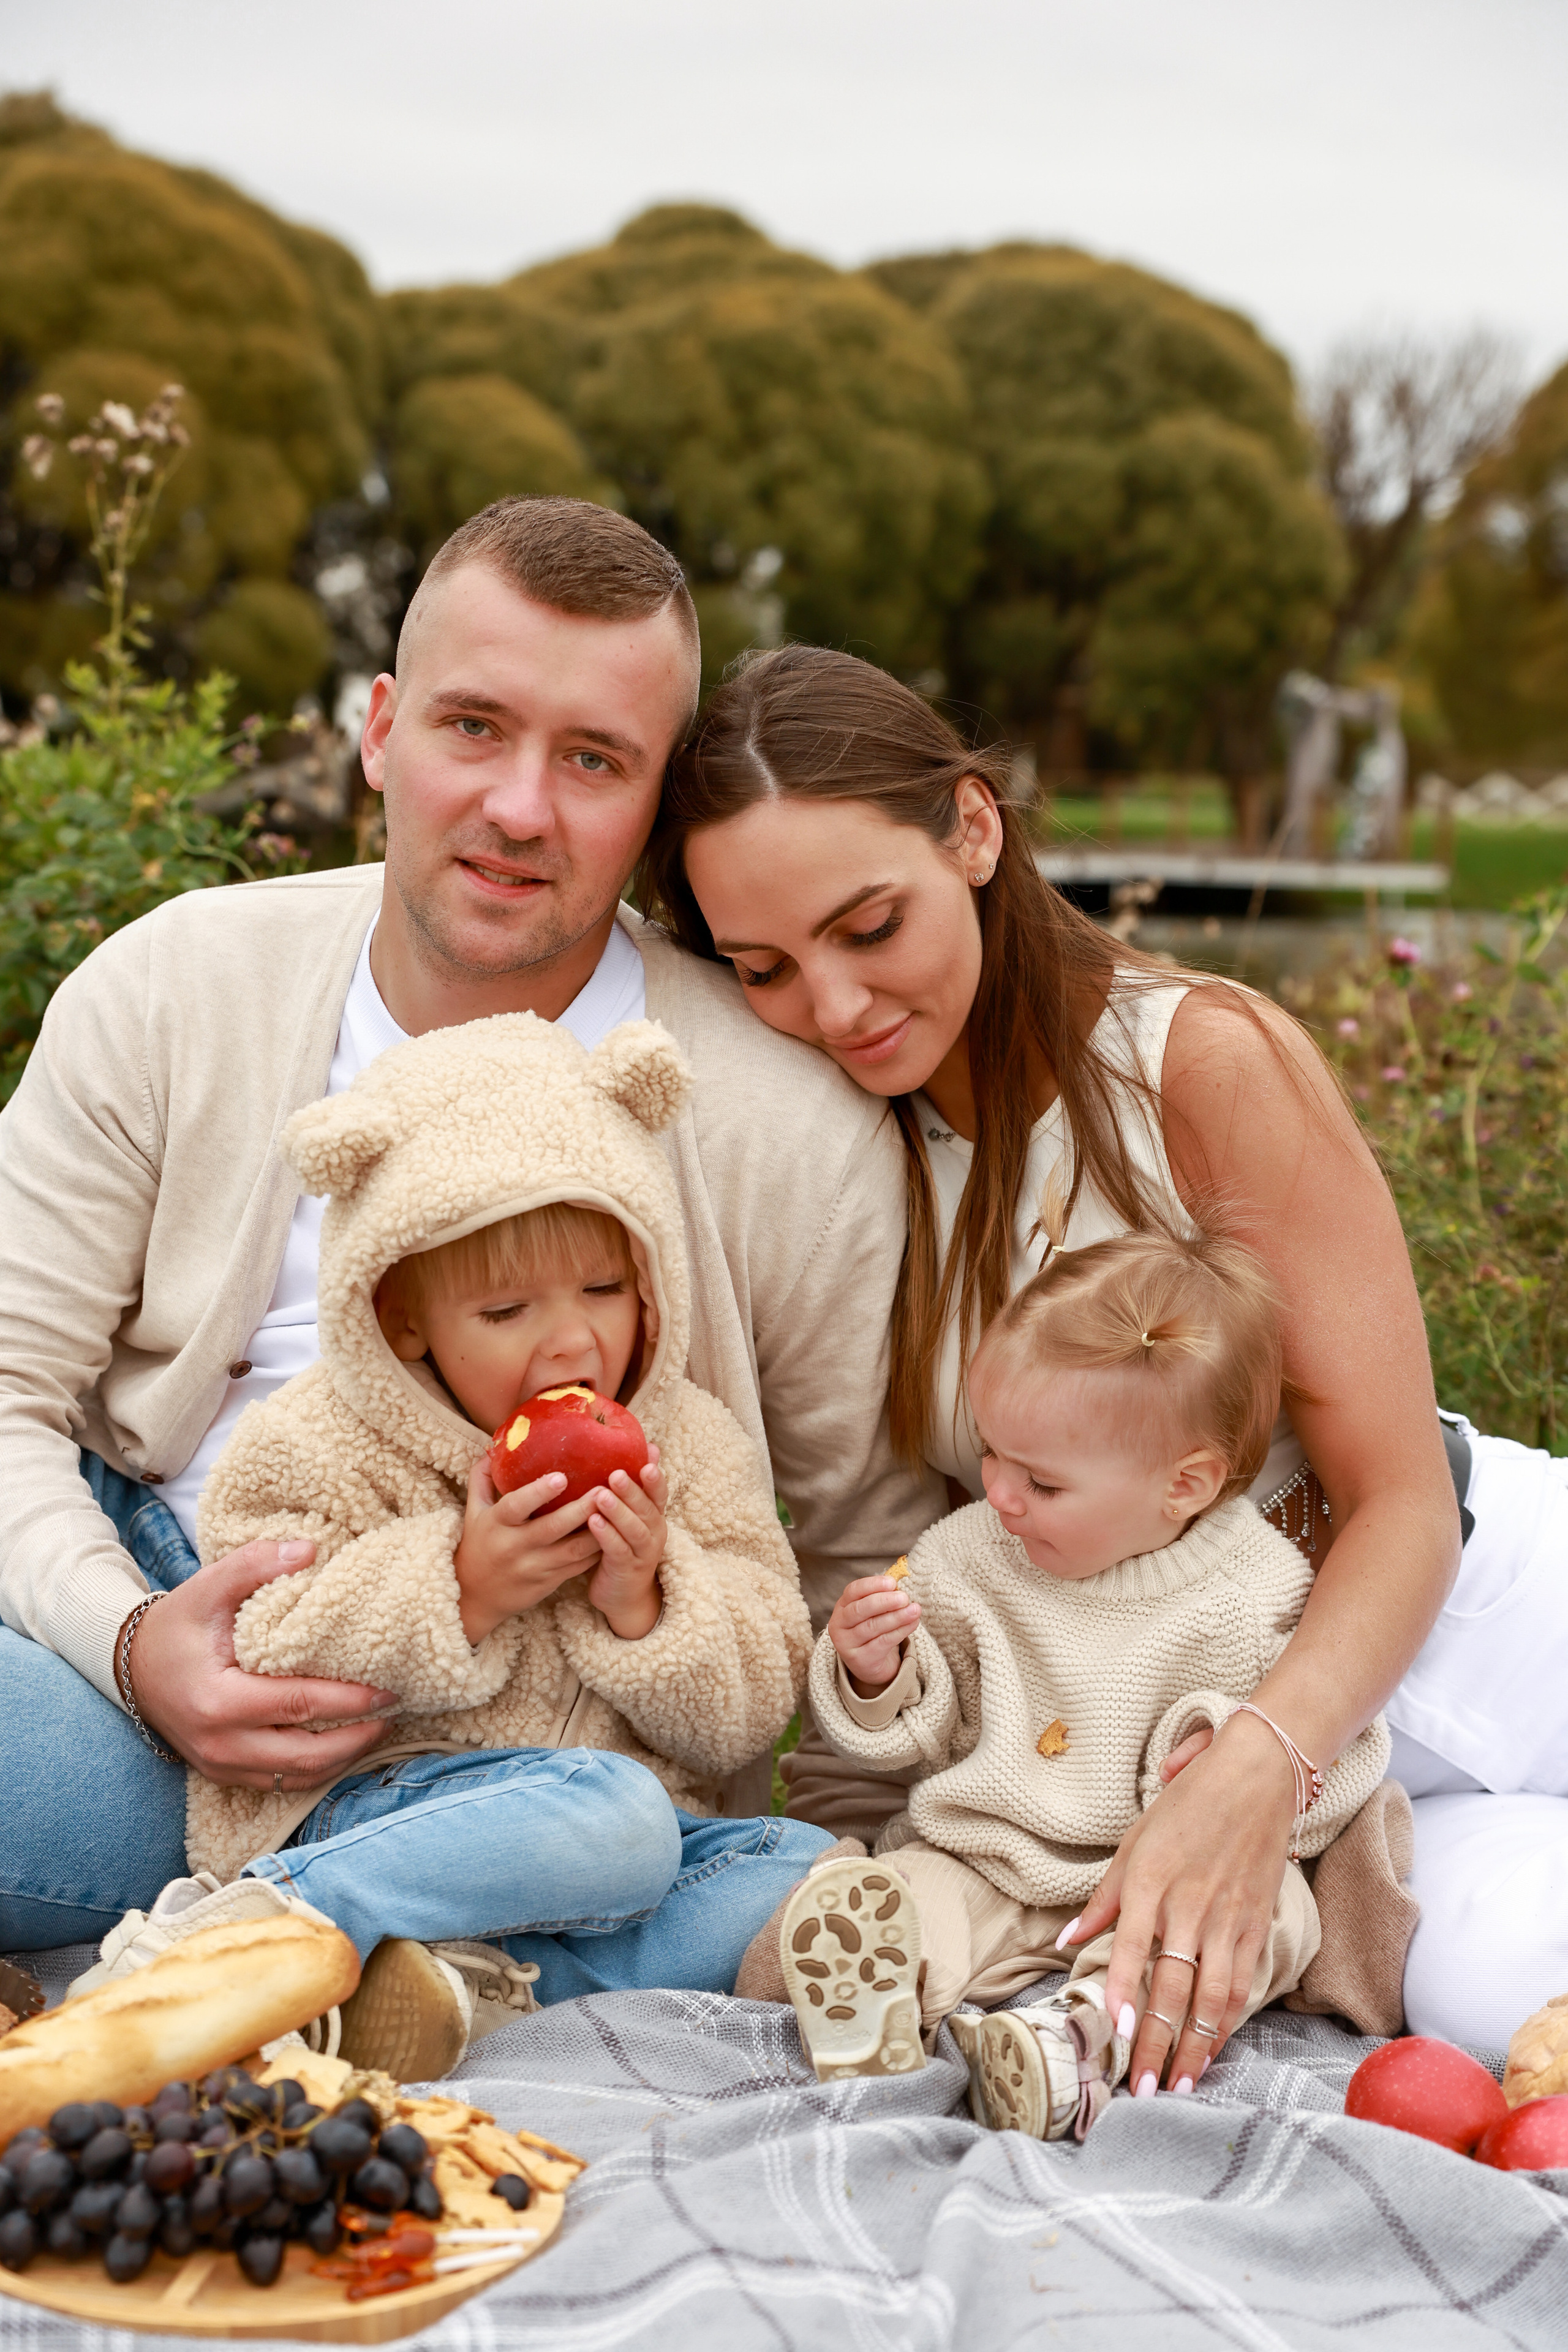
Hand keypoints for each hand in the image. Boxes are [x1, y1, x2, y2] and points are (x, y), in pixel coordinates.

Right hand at [129, 1541, 399, 1790]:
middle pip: (305, 1755)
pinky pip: (281, 1781)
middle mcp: (221, 1743)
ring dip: (343, 1758)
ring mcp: (221, 1765)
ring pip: (297, 1777)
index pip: (299, 1704)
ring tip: (379, 1728)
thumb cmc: (176, 1626)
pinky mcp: (223, 1774)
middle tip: (394, 1711)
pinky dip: (317, 1768)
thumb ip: (255, 1564)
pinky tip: (344, 1744)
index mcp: (219, 1701)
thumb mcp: (207, 1587)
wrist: (130, 1667)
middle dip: (357, 1737)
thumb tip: (310, 1550)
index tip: (389, 1688)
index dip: (349, 1699)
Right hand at [454, 1459, 603, 1645]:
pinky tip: (615, 1532)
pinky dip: (597, 1551)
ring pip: (572, 1550)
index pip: (515, 1506)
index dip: (538, 1492)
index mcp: (496, 1524)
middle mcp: (515, 1547)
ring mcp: (534, 1567)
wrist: (475, 1596)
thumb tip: (493, 1447)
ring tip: (619, 1509)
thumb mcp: (474, 1512)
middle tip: (604, 1489)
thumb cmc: (478, 1544)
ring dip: (598, 1530)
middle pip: (552, 1528)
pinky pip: (578, 1566)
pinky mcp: (549, 1582)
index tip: (561, 1476)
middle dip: (581, 1509)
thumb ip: (482, 1478)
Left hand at [585, 1446, 667, 1639]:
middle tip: (616, 1474)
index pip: (659, 1493)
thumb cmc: (623, 1547)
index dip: (655, 1478)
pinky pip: (618, 1550)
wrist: (625, 1596)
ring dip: (618, 1512)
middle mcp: (654, 1532)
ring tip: (600, 1496)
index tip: (648, 1460)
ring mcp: (643, 1553)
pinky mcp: (627, 1569)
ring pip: (634, 1530)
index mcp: (655, 1516)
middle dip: (632, 1491)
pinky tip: (593, 1522)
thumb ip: (634, 1488)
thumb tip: (648, 1447)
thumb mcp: (631, 1517)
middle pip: (646, 1509)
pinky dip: (607, 1535)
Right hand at [828, 1573, 919, 1695]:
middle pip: (860, 1609)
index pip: (853, 1591)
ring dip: (896, 1617)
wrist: (869, 1664)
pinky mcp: (859, 1659)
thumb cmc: (873, 1631)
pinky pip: (882, 1643)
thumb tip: (900, 1587)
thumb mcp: (873, 1613)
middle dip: (884, 1601)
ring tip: (914, 1610)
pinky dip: (900, 1631)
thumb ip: (882, 1598)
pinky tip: (912, 1624)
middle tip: (904, 1598)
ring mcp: (846, 1644)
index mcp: (842, 1606)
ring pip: (872, 1627)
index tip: (892, 1582)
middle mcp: (839, 1624)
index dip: (872, 1585)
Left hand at [1064, 1710, 1296, 2095]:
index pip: (1131, 1948)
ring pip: (1210, 1996)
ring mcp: (1226, 1918)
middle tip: (1141, 2088)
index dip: (1122, 1992)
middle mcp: (1188, 1905)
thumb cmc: (1187, 1804)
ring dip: (1194, 2047)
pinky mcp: (1255, 1925)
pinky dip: (1226, 2023)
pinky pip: (1240, 1983)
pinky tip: (1212, 2051)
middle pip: (1172, 1986)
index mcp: (1150, 1881)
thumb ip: (1103, 1898)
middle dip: (1155, 2041)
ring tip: (1176, 2085)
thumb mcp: (1134, 1842)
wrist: (1258, 1776)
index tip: (1113, 2034)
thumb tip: (1066, 1942)